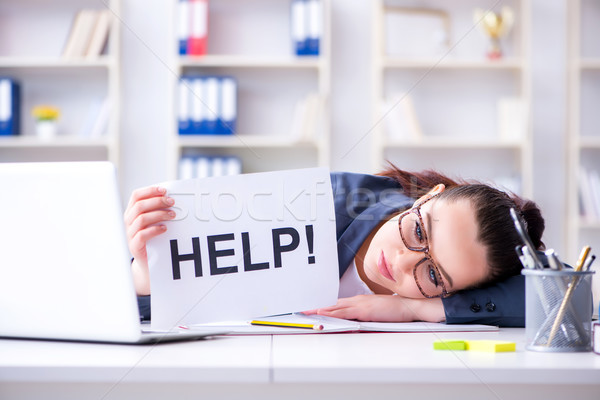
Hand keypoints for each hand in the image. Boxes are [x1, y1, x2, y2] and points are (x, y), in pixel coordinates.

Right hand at [123, 186, 174, 293]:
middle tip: (172, 202)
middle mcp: (128, 222)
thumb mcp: (154, 221)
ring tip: (172, 215)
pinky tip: (165, 229)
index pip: (135, 196)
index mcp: (132, 212)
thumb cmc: (153, 239)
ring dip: (159, 214)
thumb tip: (172, 197)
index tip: (164, 190)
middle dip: (157, 201)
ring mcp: (129, 234)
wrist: (148, 263)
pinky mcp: (134, 246)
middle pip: (139, 205)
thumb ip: (158, 210)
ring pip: (141, 218)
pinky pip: (142, 235)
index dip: (149, 191)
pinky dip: (154, 229)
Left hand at [304, 295, 444, 322]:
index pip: (338, 304)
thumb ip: (365, 316)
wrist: (408, 306)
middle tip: (302, 310)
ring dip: (319, 310)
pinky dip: (331, 312)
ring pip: (335, 307)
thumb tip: (355, 323)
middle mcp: (357, 300)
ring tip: (306, 312)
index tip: (313, 308)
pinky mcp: (363, 310)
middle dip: (317, 307)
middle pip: (332, 304)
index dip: (325, 306)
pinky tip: (322, 312)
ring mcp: (359, 304)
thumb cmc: (395, 310)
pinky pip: (344, 312)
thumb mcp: (376, 313)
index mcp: (359, 301)